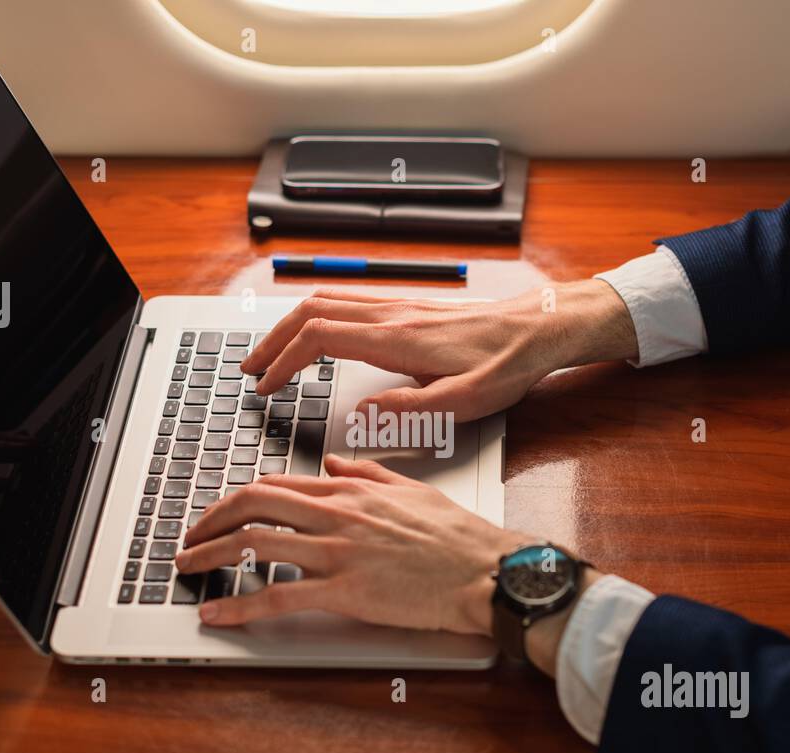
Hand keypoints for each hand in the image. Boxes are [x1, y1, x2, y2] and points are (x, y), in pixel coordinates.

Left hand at [176, 454, 525, 634]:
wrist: (485, 570)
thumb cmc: (458, 537)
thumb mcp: (411, 488)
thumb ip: (366, 473)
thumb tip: (333, 465)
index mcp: (350, 492)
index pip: (276, 485)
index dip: (237, 499)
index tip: (220, 514)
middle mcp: (336, 516)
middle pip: (253, 506)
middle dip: (210, 520)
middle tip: (189, 537)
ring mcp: (337, 553)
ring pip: (254, 545)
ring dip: (210, 556)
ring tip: (187, 568)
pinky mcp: (345, 591)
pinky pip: (277, 597)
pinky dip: (238, 605)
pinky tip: (216, 613)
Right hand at [243, 280, 637, 421]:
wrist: (538, 328)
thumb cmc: (506, 366)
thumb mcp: (463, 403)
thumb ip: (408, 412)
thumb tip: (360, 414)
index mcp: (396, 338)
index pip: (319, 339)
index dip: (283, 362)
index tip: (265, 388)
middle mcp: (390, 313)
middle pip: (310, 311)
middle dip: (272, 340)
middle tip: (250, 370)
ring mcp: (397, 305)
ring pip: (326, 300)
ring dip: (290, 326)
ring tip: (270, 354)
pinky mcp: (407, 306)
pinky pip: (347, 302)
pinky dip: (315, 318)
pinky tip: (314, 338)